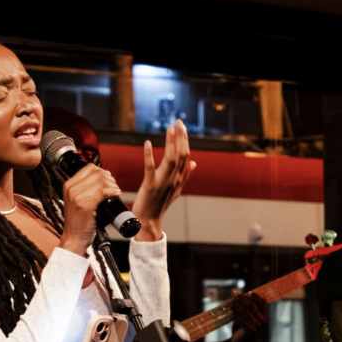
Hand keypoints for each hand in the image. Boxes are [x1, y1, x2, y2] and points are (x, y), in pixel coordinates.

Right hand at [58, 163, 123, 255]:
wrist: (74, 238)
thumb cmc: (78, 221)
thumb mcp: (77, 200)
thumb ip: (85, 188)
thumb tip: (103, 177)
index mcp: (69, 185)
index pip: (89, 168)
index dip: (102, 171)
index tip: (108, 180)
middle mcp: (71, 188)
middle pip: (97, 173)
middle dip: (109, 178)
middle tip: (114, 187)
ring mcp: (77, 196)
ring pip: (101, 181)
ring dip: (113, 185)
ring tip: (116, 192)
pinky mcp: (85, 205)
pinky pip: (104, 191)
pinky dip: (113, 191)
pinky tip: (116, 195)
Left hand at [132, 119, 195, 240]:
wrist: (149, 220)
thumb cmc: (160, 204)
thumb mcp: (176, 189)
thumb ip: (185, 175)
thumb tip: (194, 163)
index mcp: (179, 179)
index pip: (186, 156)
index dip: (184, 140)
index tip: (182, 126)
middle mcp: (173, 179)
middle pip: (180, 155)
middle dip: (180, 137)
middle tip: (178, 122)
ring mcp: (162, 182)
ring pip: (170, 159)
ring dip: (171, 143)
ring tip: (170, 129)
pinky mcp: (149, 185)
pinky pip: (150, 168)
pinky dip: (149, 155)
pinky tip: (147, 143)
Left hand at [228, 292, 267, 341]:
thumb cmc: (241, 328)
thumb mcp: (245, 316)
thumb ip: (244, 306)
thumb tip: (237, 292)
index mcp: (264, 316)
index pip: (262, 301)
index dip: (254, 295)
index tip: (244, 292)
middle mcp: (263, 321)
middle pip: (252, 305)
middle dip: (242, 299)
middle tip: (233, 297)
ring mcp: (257, 327)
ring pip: (245, 311)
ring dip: (236, 305)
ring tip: (230, 303)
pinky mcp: (250, 331)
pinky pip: (241, 319)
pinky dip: (235, 314)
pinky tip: (230, 312)